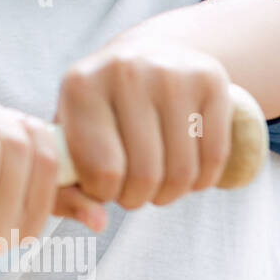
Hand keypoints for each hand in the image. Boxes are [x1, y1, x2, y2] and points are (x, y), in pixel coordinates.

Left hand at [55, 42, 233, 209]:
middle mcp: (125, 72)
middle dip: (137, 198)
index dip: (104, 194)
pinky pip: (214, 157)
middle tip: (132, 190)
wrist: (145, 55)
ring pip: (182, 172)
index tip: (103, 186)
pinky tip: (184, 173)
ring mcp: (171, 73)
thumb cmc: (100, 113)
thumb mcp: (70, 140)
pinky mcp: (210, 79)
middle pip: (145, 175)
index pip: (102, 171)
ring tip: (155, 184)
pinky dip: (201, 181)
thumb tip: (97, 223)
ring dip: (169, 194)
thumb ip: (65, 191)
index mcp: (80, 86)